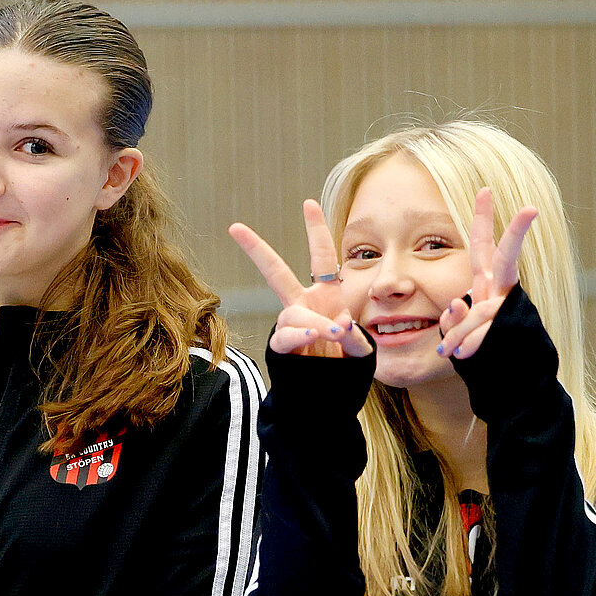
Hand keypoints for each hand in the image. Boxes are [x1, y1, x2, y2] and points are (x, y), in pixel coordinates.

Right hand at [229, 201, 372, 359]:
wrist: (328, 391)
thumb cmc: (344, 363)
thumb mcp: (360, 348)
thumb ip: (355, 337)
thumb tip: (341, 325)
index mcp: (326, 295)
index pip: (321, 257)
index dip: (316, 231)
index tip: (308, 204)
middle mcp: (305, 304)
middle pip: (276, 273)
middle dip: (257, 250)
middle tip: (236, 228)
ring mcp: (293, 324)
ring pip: (293, 314)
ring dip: (313, 322)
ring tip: (331, 333)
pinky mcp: (285, 346)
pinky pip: (285, 336)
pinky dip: (299, 334)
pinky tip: (312, 335)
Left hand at [435, 189, 538, 359]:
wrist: (510, 384)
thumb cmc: (482, 354)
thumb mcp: (459, 333)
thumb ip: (454, 319)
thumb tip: (455, 305)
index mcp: (486, 285)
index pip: (483, 247)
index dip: (483, 219)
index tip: (484, 190)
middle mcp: (501, 292)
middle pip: (507, 257)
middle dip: (517, 232)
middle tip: (530, 207)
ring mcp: (509, 311)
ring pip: (481, 311)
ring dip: (460, 334)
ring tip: (450, 353)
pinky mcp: (512, 330)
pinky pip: (483, 333)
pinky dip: (468, 345)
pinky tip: (461, 356)